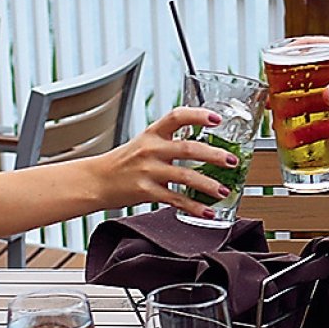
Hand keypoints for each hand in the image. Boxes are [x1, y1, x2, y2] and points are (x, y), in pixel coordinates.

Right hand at [92, 106, 240, 217]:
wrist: (96, 181)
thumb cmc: (124, 162)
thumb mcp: (145, 143)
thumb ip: (171, 142)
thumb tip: (206, 146)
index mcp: (152, 133)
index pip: (177, 116)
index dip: (198, 115)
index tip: (217, 119)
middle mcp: (151, 149)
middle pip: (187, 148)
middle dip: (214, 155)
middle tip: (232, 161)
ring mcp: (148, 171)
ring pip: (185, 176)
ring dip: (208, 184)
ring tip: (224, 190)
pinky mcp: (146, 192)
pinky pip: (175, 200)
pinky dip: (194, 207)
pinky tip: (208, 211)